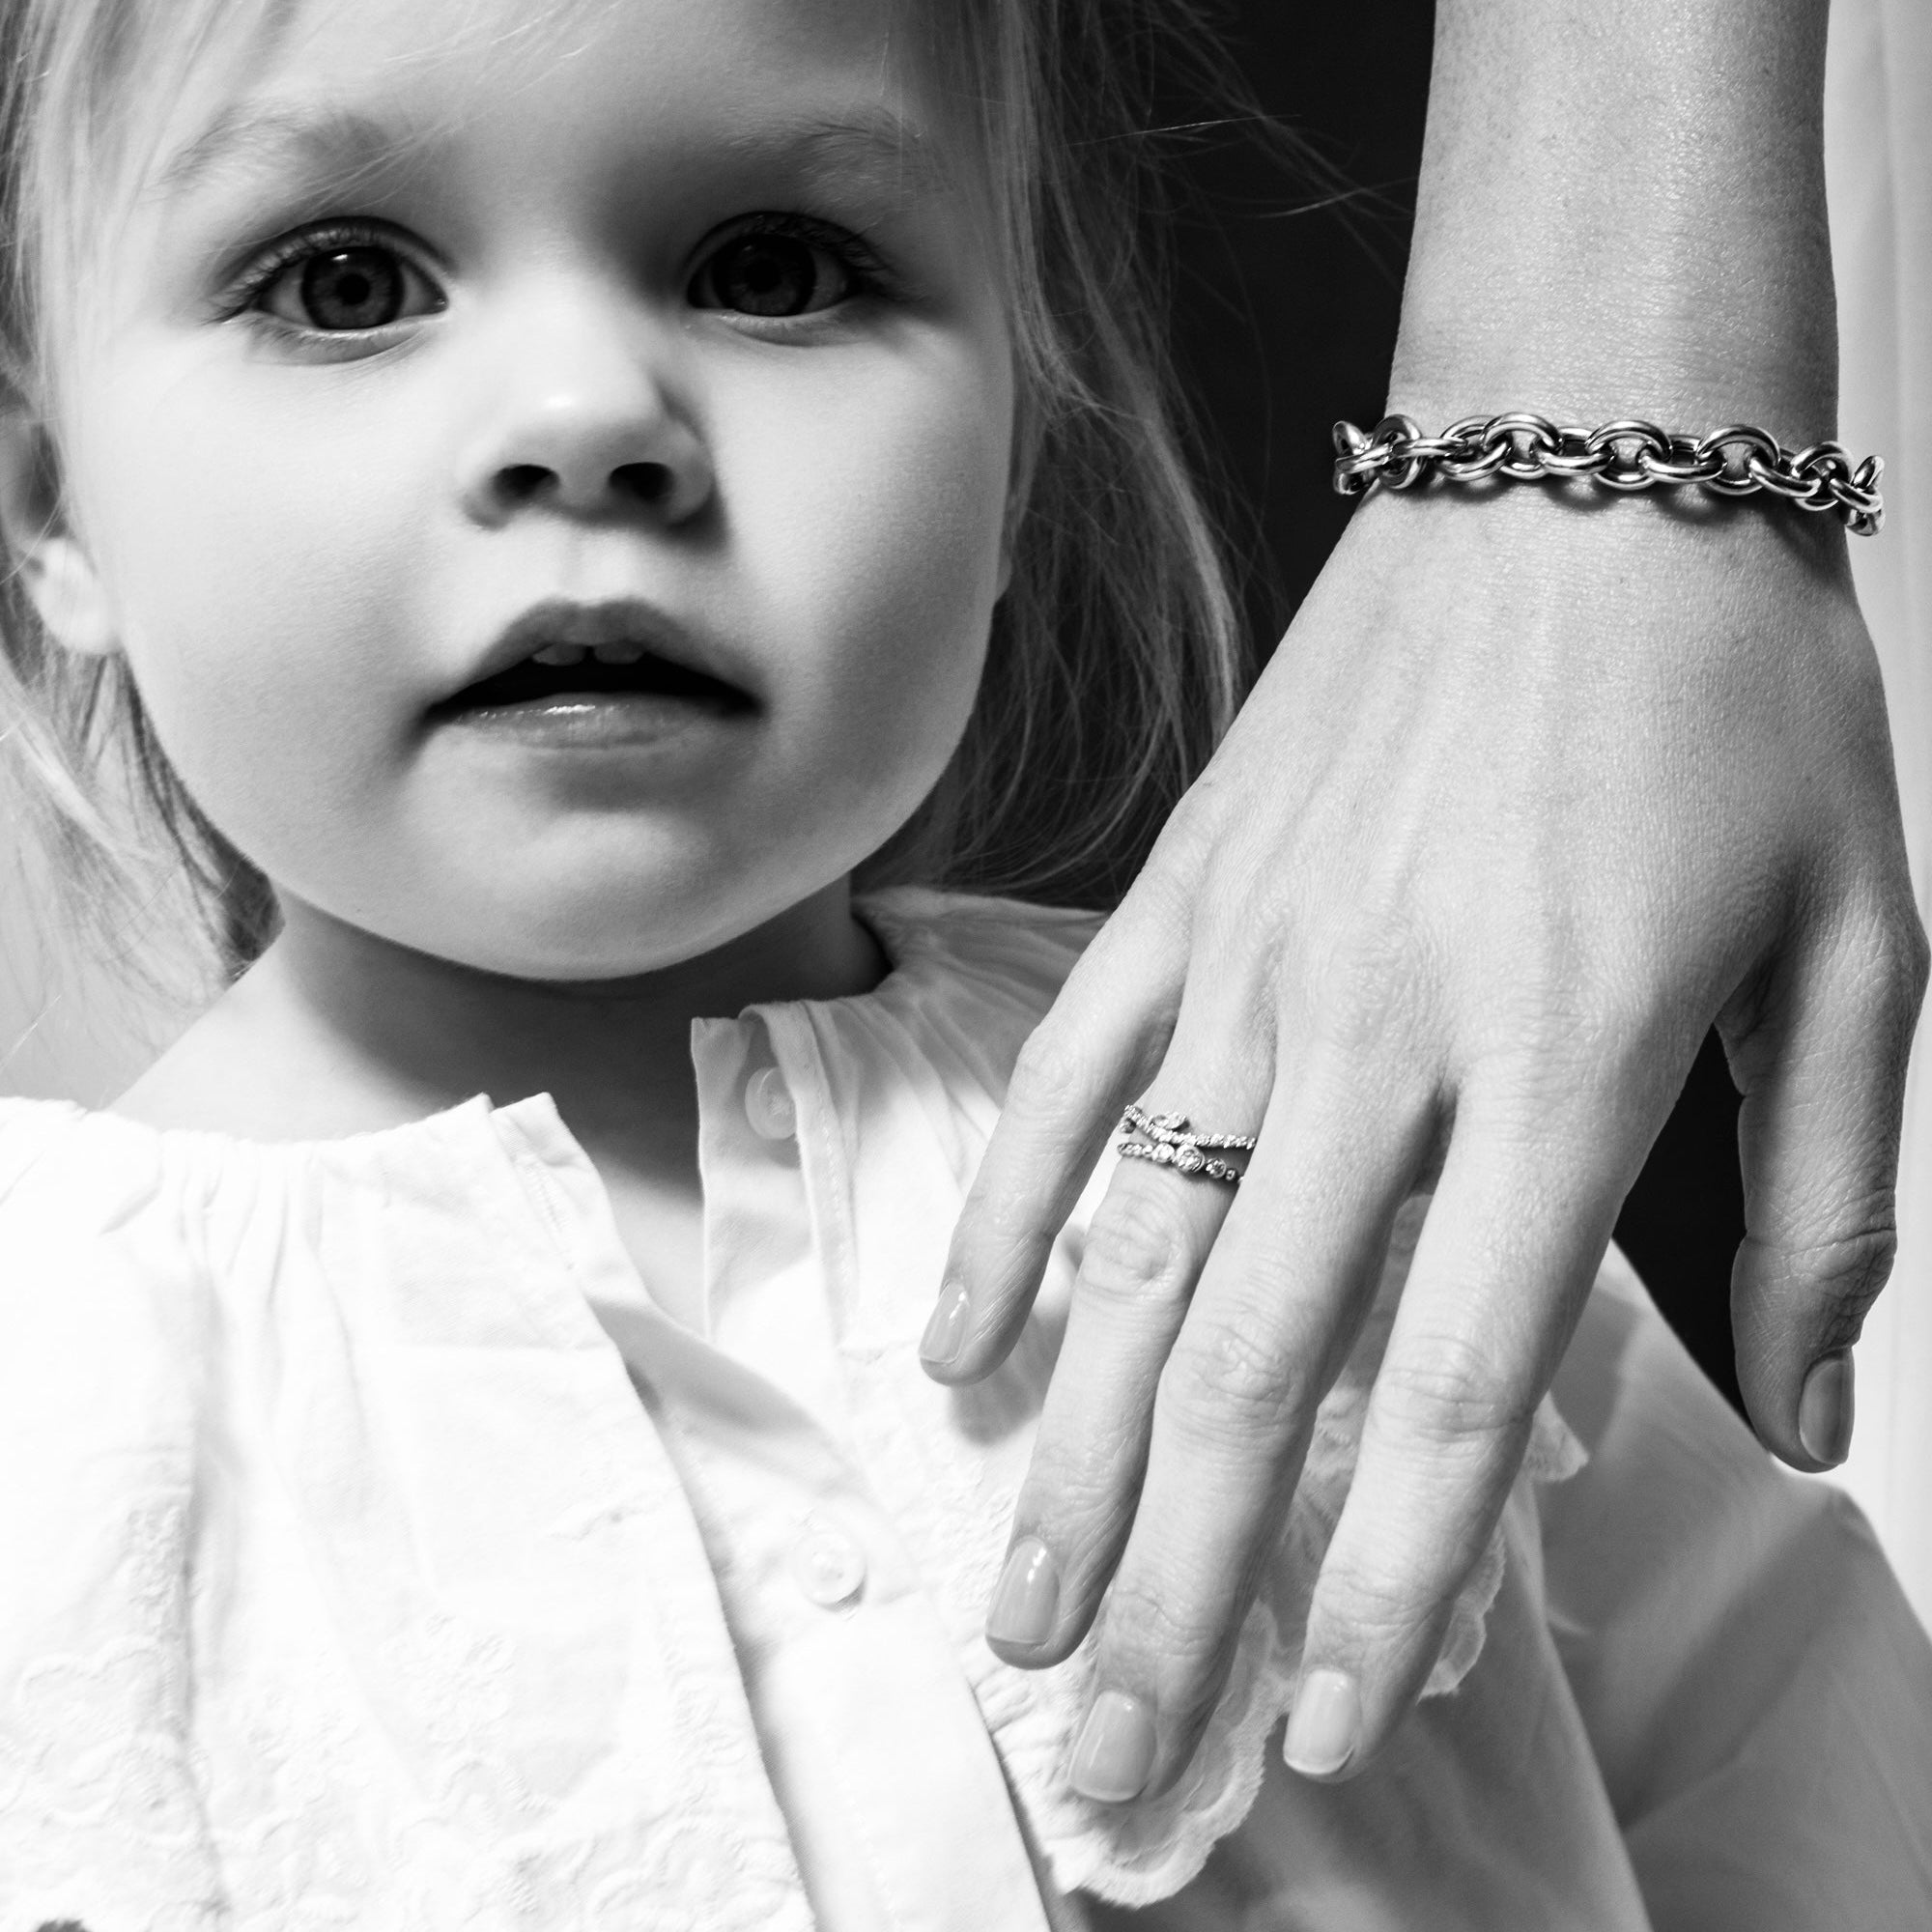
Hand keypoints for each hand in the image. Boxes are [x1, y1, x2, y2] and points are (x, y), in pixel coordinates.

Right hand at [925, 484, 1926, 1796]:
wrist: (1584, 475)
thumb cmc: (1733, 701)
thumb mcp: (1860, 949)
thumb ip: (1828, 1204)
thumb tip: (1800, 1420)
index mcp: (1564, 1069)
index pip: (1456, 1394)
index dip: (1385, 1586)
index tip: (1313, 1724)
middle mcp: (1381, 1038)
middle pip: (1254, 1368)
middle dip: (1182, 1585)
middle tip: (1111, 1749)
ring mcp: (1254, 965)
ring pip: (1136, 1256)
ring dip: (1070, 1454)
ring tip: (1022, 1606)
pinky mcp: (1181, 896)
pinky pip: (1069, 1088)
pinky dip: (1002, 1226)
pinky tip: (957, 1348)